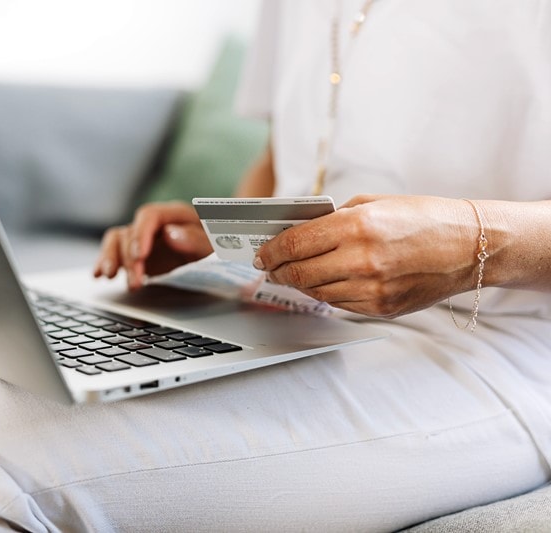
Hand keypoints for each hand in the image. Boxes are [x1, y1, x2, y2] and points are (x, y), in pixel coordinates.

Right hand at [93, 201, 212, 289]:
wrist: (218, 252)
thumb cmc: (218, 244)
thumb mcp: (214, 243)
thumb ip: (195, 239)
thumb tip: (170, 234)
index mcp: (174, 214)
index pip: (149, 216)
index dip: (141, 234)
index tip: (139, 255)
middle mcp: (154, 224)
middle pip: (130, 232)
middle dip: (129, 259)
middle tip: (136, 282)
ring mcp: (142, 238)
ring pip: (116, 241)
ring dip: (111, 259)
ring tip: (109, 277)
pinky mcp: (136, 254)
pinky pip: (114, 253)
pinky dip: (105, 263)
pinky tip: (98, 275)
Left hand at [253, 195, 481, 317]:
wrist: (470, 246)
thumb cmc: (423, 218)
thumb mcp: (374, 203)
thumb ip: (333, 219)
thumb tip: (296, 232)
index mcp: (357, 226)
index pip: (295, 244)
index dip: (271, 251)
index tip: (261, 253)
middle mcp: (362, 260)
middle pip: (298, 273)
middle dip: (277, 270)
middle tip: (269, 267)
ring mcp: (372, 289)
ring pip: (315, 292)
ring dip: (299, 283)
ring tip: (292, 274)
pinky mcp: (381, 308)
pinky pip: (339, 304)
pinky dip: (325, 293)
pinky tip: (324, 282)